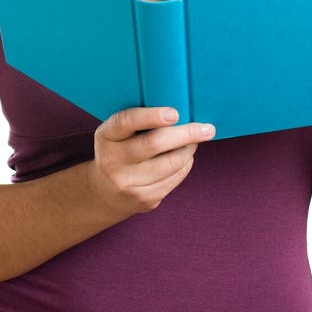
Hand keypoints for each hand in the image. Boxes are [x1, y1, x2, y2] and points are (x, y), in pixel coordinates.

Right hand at [88, 106, 215, 217]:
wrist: (105, 192)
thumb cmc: (119, 150)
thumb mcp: (117, 133)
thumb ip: (138, 121)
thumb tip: (179, 112)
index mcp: (105, 136)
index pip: (126, 122)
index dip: (151, 116)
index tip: (175, 113)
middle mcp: (111, 160)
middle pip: (153, 144)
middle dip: (185, 134)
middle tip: (206, 128)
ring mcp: (126, 183)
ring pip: (169, 164)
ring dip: (189, 150)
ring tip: (195, 141)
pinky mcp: (143, 199)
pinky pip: (173, 180)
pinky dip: (185, 166)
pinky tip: (186, 158)